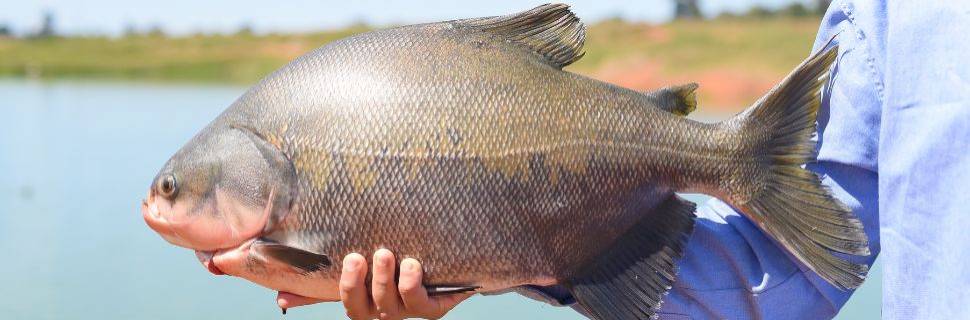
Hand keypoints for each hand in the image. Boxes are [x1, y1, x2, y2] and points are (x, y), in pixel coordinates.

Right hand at [276, 249, 472, 318]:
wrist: (454, 263)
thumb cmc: (400, 264)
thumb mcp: (367, 265)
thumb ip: (328, 278)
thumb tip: (281, 297)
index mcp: (363, 300)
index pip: (339, 301)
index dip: (317, 296)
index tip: (303, 284)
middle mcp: (382, 310)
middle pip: (360, 309)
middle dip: (354, 285)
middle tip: (357, 256)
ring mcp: (407, 311)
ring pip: (389, 305)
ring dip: (385, 279)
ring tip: (387, 254)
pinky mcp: (433, 308)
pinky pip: (420, 304)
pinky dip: (413, 283)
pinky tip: (413, 264)